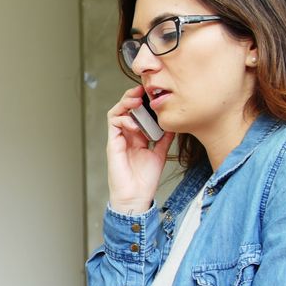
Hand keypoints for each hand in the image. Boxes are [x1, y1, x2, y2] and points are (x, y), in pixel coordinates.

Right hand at [107, 86, 175, 213]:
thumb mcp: (160, 154)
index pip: (138, 113)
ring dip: (125, 103)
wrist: (136, 196)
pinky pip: (113, 123)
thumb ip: (164, 139)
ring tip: (136, 100)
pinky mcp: (112, 143)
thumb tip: (173, 125)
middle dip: (132, 96)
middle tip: (142, 89)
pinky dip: (123, 118)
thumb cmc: (145, 180)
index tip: (153, 93)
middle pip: (125, 108)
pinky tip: (134, 123)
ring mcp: (118, 138)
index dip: (143, 101)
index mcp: (138, 136)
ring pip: (116, 112)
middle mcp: (127, 135)